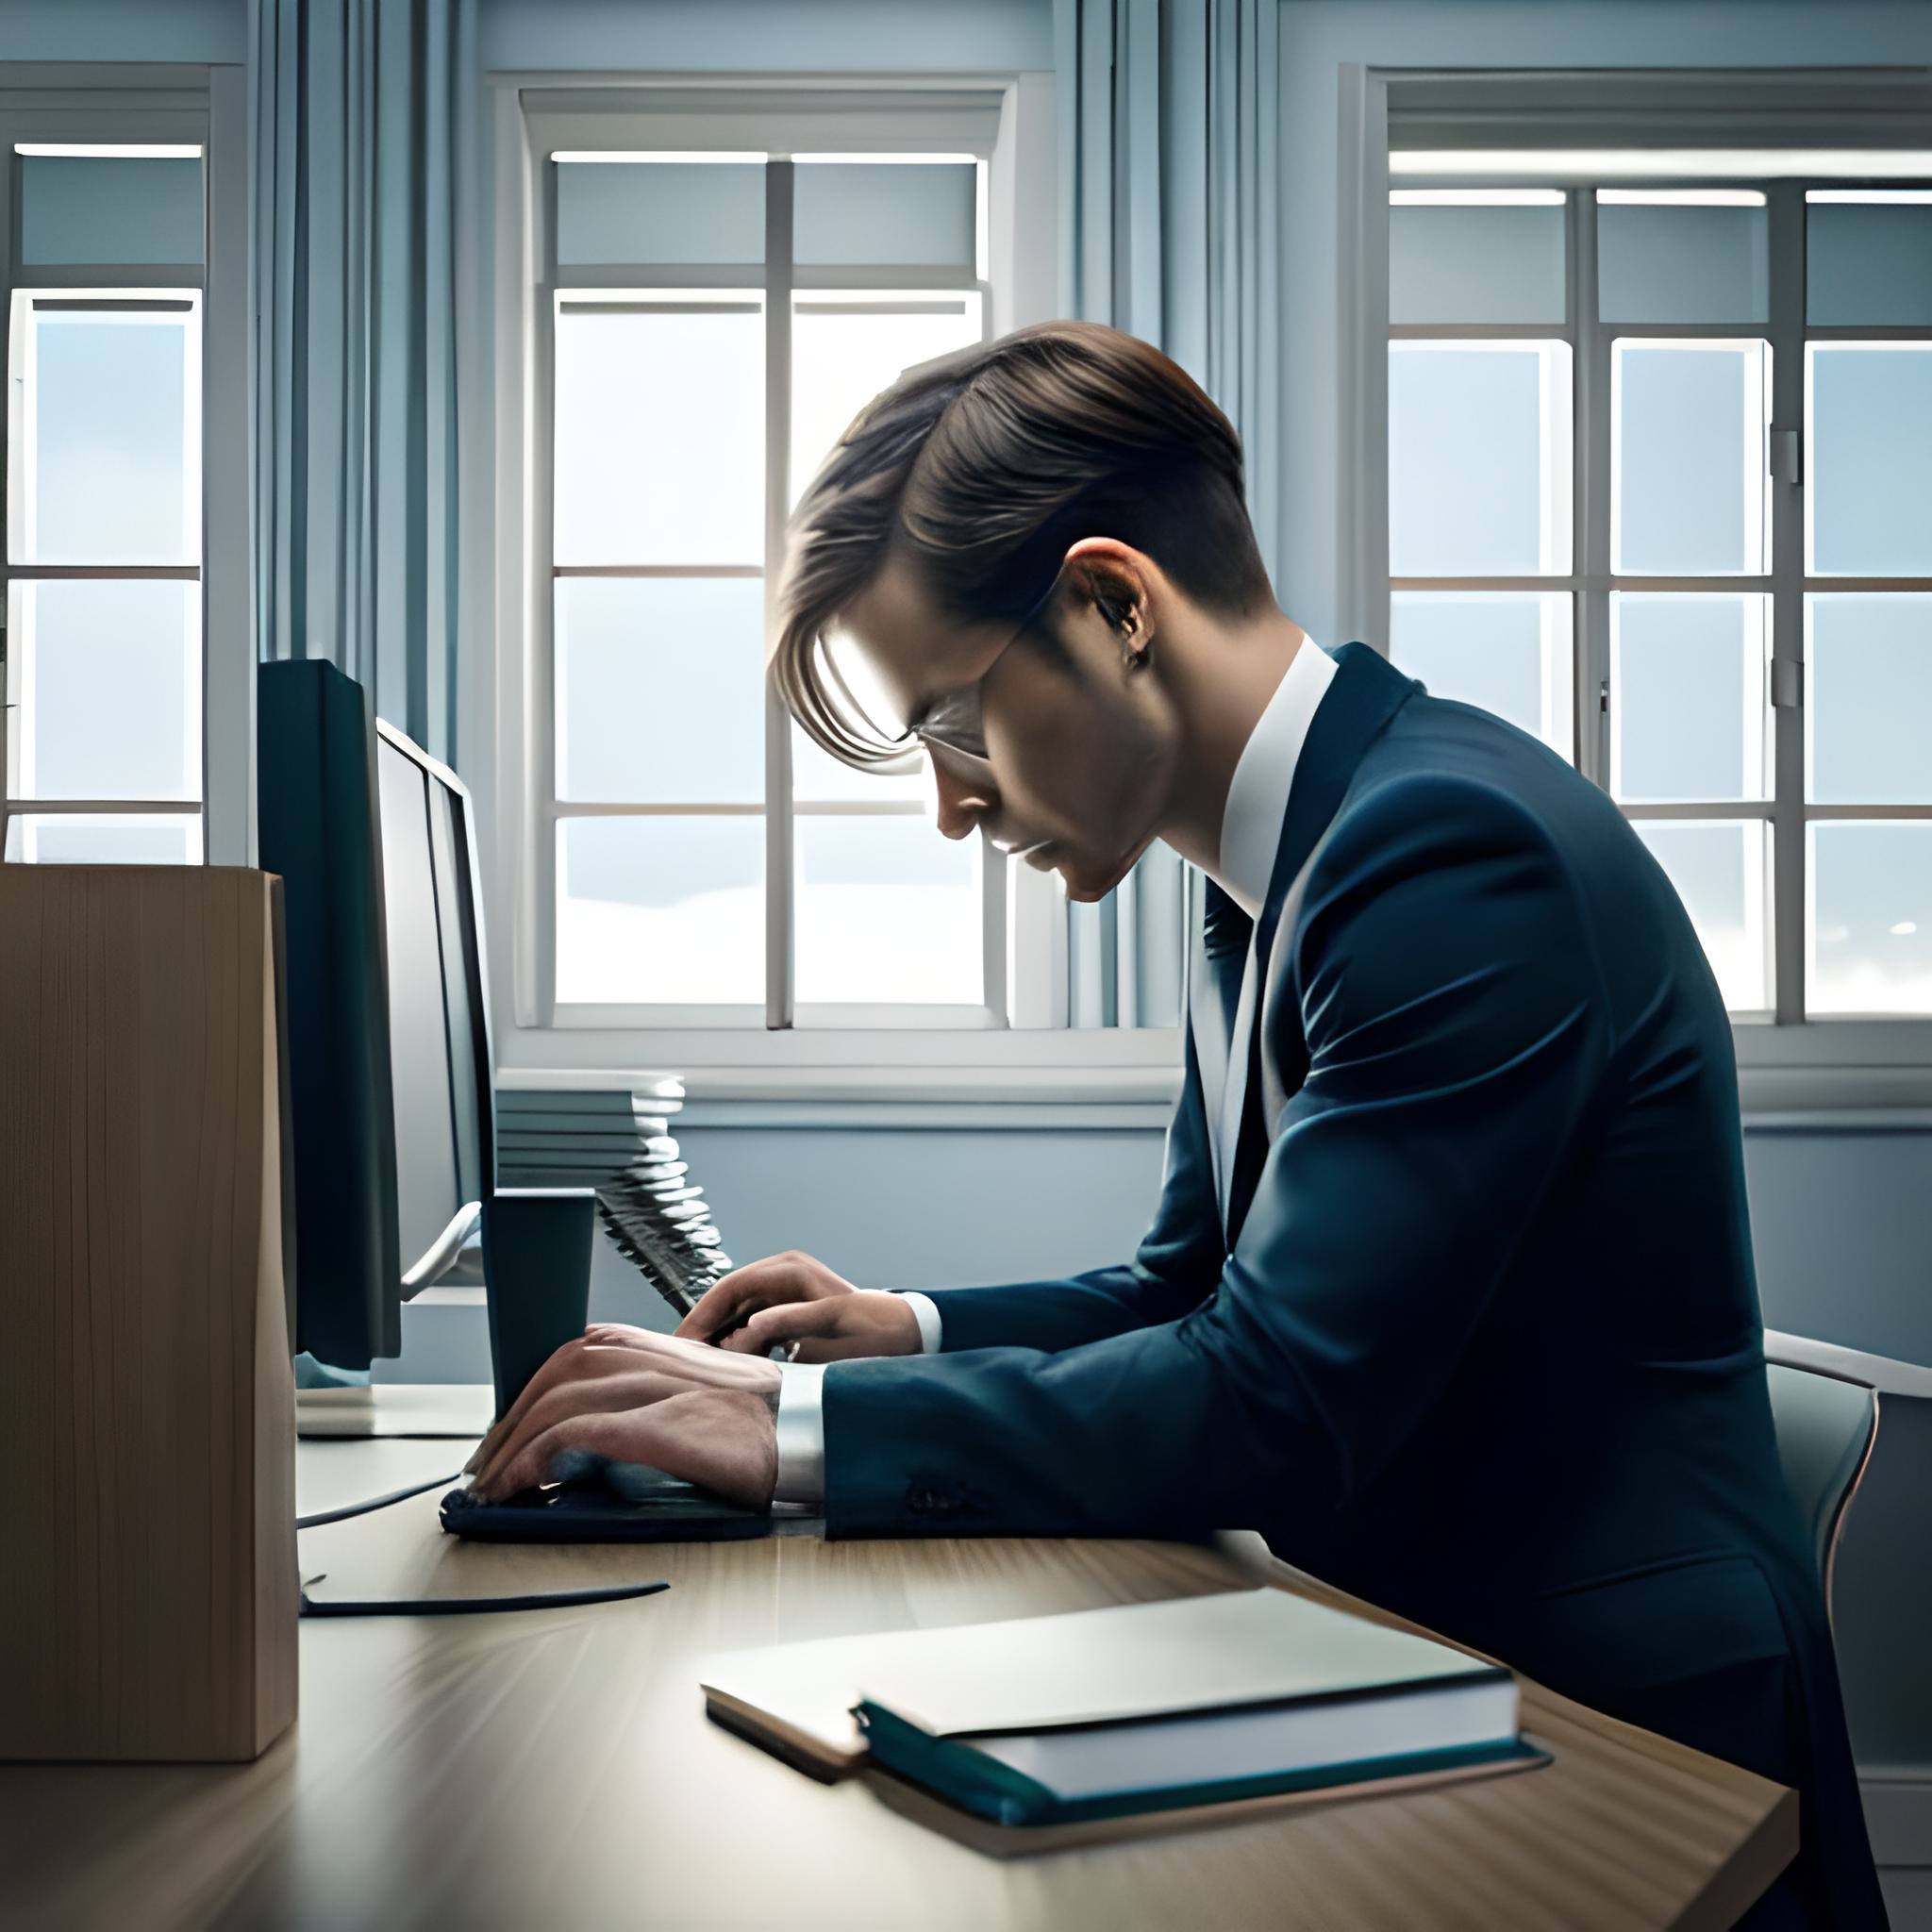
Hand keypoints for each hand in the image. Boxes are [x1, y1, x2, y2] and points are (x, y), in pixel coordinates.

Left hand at [465, 1327, 778, 1508]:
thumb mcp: (709, 1399)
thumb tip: (603, 1435)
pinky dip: (538, 1458)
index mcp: (672, 1347)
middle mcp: (663, 1358)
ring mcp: (665, 1389)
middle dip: (511, 1419)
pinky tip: (524, 1484)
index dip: (534, 1388)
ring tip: (495, 1483)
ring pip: (561, 1399)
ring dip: (514, 1444)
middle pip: (561, 1371)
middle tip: (488, 1464)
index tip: (510, 1428)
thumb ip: (660, 1398)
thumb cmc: (771, 1430)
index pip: (582, 1350)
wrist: (822, 1437)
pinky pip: (580, 1435)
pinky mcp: (668, 1427)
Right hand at [674, 1250, 922, 1362]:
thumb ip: (783, 1327)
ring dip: (719, 1336)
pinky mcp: (790, 1310)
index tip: (684, 1341)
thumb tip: (740, 1335)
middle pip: (729, 1298)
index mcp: (789, 1270)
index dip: (704, 1314)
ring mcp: (786, 1291)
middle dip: (705, 1327)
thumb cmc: (873, 1328)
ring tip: (696, 1364)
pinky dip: (739, 1342)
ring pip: (738, 1312)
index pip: (731, 1287)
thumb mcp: (830, 1326)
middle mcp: (783, 1274)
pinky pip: (753, 1323)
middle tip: (679, 1356)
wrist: (905, 1333)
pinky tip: (725, 1364)